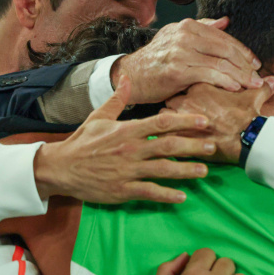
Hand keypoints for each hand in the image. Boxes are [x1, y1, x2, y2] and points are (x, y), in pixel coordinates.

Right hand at [33, 78, 215, 202]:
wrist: (60, 168)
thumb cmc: (82, 142)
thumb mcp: (99, 116)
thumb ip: (118, 99)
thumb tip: (128, 78)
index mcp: (127, 130)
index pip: (161, 122)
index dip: (185, 120)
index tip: (204, 120)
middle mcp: (130, 149)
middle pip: (169, 146)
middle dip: (193, 146)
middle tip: (213, 147)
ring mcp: (127, 171)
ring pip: (163, 170)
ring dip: (186, 171)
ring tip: (204, 172)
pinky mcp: (122, 190)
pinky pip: (149, 192)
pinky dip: (166, 195)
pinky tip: (182, 196)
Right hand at [111, 17, 262, 104]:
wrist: (131, 76)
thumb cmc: (157, 61)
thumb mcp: (177, 39)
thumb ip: (202, 28)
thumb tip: (225, 20)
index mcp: (188, 26)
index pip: (224, 37)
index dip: (243, 51)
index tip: (255, 63)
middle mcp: (185, 35)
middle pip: (226, 49)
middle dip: (245, 65)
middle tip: (258, 77)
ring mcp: (181, 51)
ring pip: (220, 62)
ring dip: (240, 75)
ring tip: (253, 85)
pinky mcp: (177, 70)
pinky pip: (209, 75)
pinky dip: (225, 81)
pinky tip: (235, 88)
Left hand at [165, 78, 273, 162]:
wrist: (247, 140)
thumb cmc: (249, 118)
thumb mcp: (256, 98)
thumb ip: (263, 87)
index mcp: (202, 85)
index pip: (186, 81)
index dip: (189, 88)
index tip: (195, 96)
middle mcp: (188, 98)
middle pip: (172, 95)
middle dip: (176, 102)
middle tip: (185, 110)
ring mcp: (182, 117)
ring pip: (164, 112)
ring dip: (169, 117)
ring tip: (178, 125)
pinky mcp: (180, 135)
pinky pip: (163, 131)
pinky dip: (166, 134)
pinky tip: (173, 137)